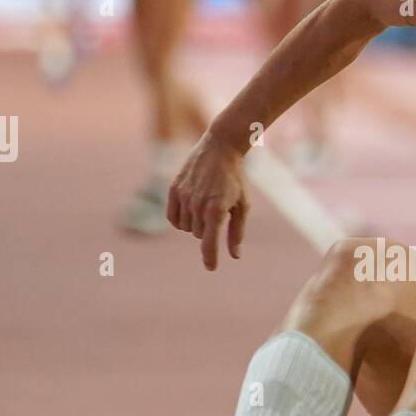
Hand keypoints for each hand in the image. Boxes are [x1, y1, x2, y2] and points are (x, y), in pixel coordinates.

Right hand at [166, 129, 249, 269]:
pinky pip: (173, 218)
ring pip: (186, 228)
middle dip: (209, 229)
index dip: (210, 258)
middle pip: (199, 235)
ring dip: (195, 223)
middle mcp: (197, 205)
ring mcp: (184, 197)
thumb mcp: (242, 205)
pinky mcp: (173, 190)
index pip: (209, 243)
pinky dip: (180, 219)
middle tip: (217, 210)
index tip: (211, 267)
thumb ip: (237, 231)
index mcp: (216, 210)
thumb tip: (235, 255)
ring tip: (205, 205)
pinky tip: (190, 209)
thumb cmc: (235, 178)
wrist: (220, 148)